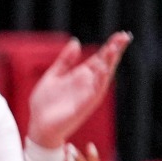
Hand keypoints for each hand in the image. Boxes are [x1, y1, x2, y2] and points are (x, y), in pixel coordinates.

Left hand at [26, 33, 130, 149]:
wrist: (38, 126)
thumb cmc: (45, 104)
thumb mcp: (53, 76)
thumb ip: (65, 60)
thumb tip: (76, 41)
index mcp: (81, 76)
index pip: (100, 58)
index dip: (110, 46)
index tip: (121, 34)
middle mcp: (88, 84)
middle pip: (106, 65)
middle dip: (115, 52)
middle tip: (123, 37)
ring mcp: (87, 95)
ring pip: (103, 77)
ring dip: (109, 64)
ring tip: (114, 49)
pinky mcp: (83, 106)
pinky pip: (94, 92)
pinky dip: (99, 81)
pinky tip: (103, 69)